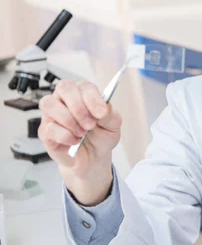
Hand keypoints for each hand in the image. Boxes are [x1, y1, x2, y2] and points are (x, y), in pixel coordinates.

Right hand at [38, 79, 120, 204]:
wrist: (93, 158)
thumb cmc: (101, 136)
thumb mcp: (113, 125)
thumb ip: (110, 114)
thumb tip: (102, 109)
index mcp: (84, 94)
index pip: (84, 86)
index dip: (92, 98)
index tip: (101, 113)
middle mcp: (65, 100)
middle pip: (64, 87)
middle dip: (79, 107)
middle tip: (90, 124)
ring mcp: (52, 114)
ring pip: (50, 104)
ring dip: (69, 120)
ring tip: (82, 133)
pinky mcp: (45, 131)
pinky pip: (49, 128)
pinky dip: (65, 136)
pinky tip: (75, 141)